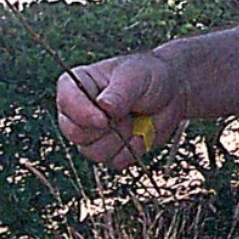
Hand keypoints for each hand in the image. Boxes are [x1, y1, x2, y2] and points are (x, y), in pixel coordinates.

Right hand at [56, 51, 187, 170]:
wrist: (172, 93)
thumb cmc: (150, 76)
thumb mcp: (136, 77)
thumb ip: (120, 92)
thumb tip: (104, 106)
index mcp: (79, 84)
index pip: (66, 102)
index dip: (82, 114)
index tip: (103, 119)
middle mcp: (80, 111)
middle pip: (75, 133)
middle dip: (104, 129)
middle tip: (125, 115)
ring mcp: (93, 133)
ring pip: (93, 152)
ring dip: (120, 140)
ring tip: (134, 121)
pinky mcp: (110, 150)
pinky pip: (113, 162)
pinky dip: (131, 152)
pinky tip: (141, 135)